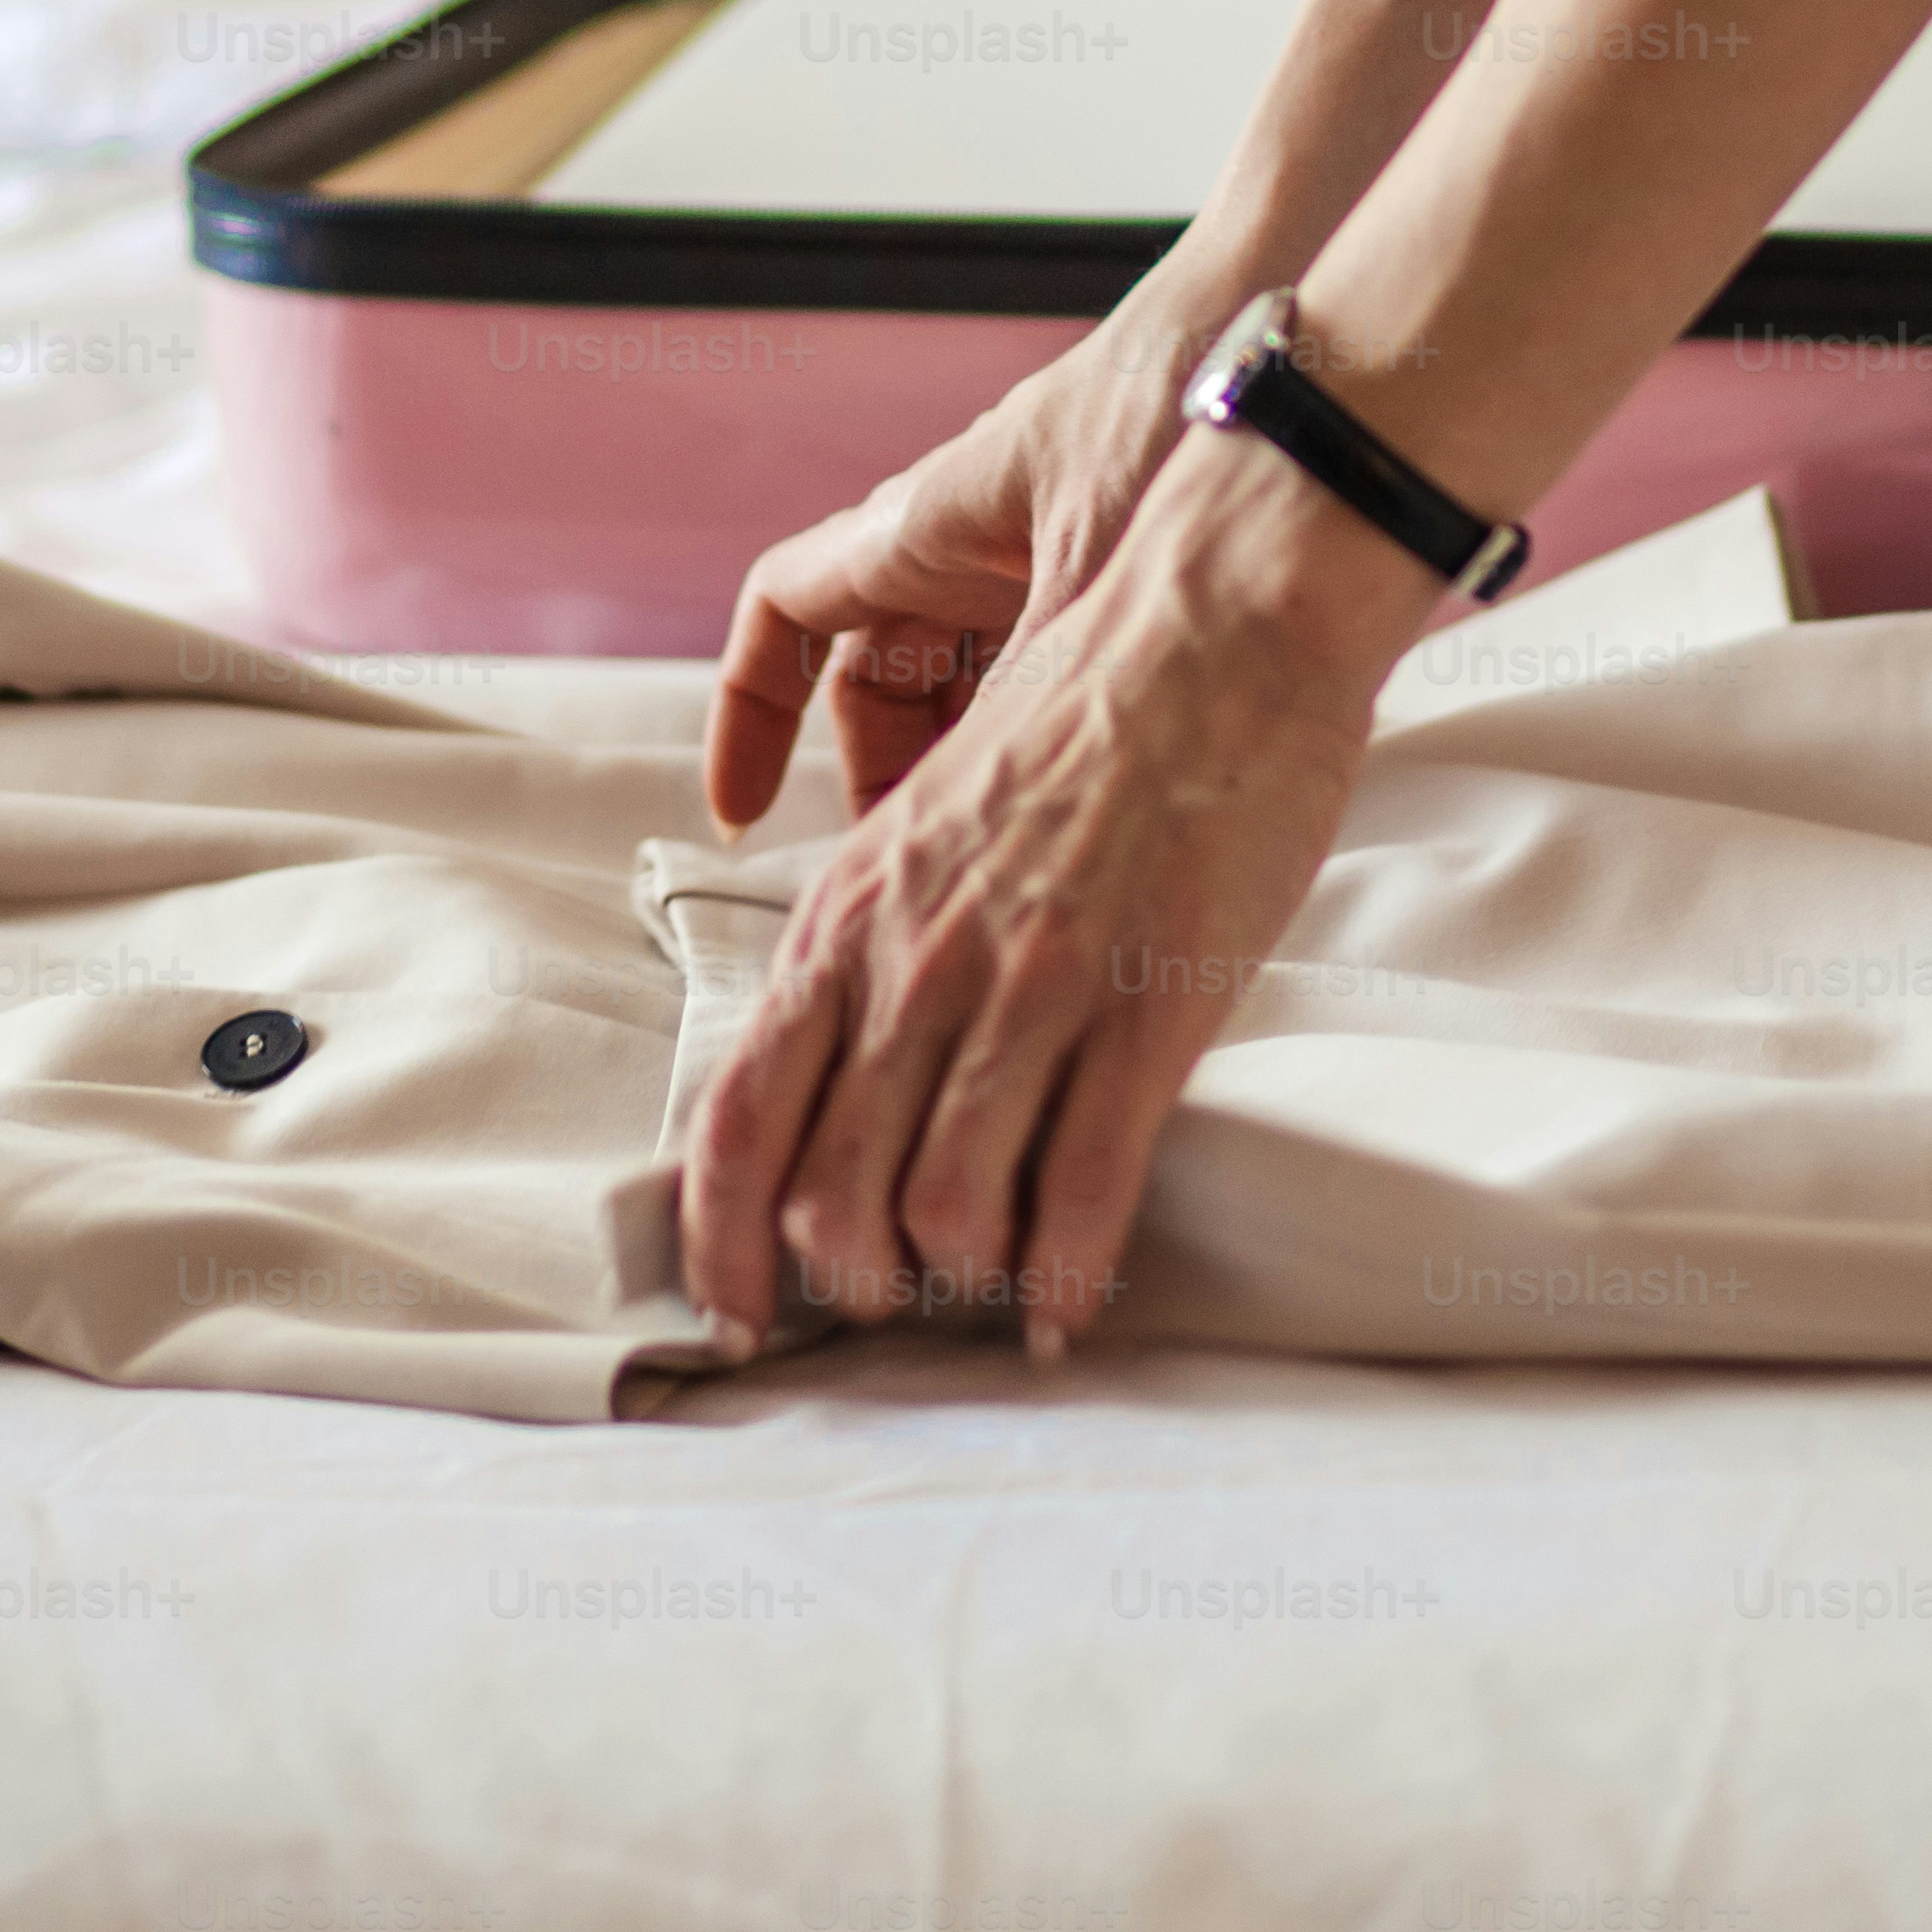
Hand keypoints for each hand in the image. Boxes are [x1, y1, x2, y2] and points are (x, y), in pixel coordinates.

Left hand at [678, 433, 1428, 1357]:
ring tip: (991, 1290)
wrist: (1210, 624)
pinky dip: (1066, 1277)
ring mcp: (1027, 991)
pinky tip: (1072, 1305)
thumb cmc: (1083, 717)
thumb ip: (881, 934)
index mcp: (848, 912)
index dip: (721, 1241)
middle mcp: (913, 962)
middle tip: (893, 1303)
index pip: (736, 1118)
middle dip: (852, 1282)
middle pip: (826, 1193)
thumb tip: (851, 1064)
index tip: (738, 1306)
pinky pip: (1079, 1192)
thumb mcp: (931, 821)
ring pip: (941, 1211)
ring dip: (959, 1284)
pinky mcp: (1142, 1011)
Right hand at [704, 284, 1224, 830]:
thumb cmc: (1174, 408)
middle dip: (884, 776)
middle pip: (878, 681)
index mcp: (925, 528)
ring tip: (1000, 855)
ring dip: (968, 768)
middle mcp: (967, 544)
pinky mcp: (1111, 577)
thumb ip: (1030, 700)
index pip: (786, 613)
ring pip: (964, 688)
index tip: (742, 809)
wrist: (1289, 359)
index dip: (747, 711)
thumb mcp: (1089, 579)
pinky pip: (1045, 677)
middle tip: (916, 871)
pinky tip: (1085, 798)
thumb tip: (981, 825)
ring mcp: (1039, 563)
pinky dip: (1043, 741)